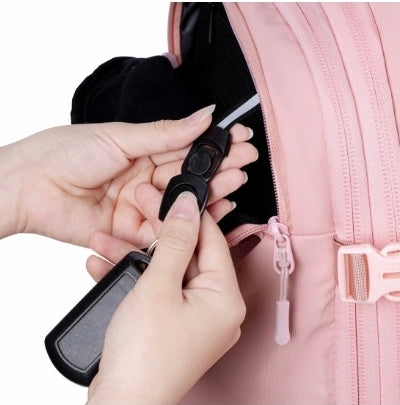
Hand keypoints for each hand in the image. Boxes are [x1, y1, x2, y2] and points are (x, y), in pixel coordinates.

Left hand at [0, 106, 256, 244]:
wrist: (30, 187)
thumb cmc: (66, 153)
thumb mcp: (121, 137)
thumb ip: (165, 133)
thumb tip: (202, 116)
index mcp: (142, 153)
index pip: (185, 148)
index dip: (213, 145)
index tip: (239, 139)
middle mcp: (144, 180)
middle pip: (188, 177)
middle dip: (219, 168)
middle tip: (245, 161)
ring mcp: (140, 206)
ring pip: (181, 203)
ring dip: (209, 194)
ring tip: (236, 182)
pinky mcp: (131, 231)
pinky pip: (164, 230)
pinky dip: (187, 225)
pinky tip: (211, 214)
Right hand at [86, 191, 245, 404]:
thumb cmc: (144, 357)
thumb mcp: (158, 287)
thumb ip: (176, 242)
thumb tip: (188, 207)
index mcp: (226, 298)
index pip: (213, 241)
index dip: (192, 215)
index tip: (175, 194)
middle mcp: (216, 308)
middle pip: (188, 255)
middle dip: (156, 234)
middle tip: (138, 208)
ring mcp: (194, 317)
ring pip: (167, 272)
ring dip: (136, 256)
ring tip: (107, 240)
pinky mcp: (172, 324)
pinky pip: (157, 290)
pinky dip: (134, 279)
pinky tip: (106, 265)